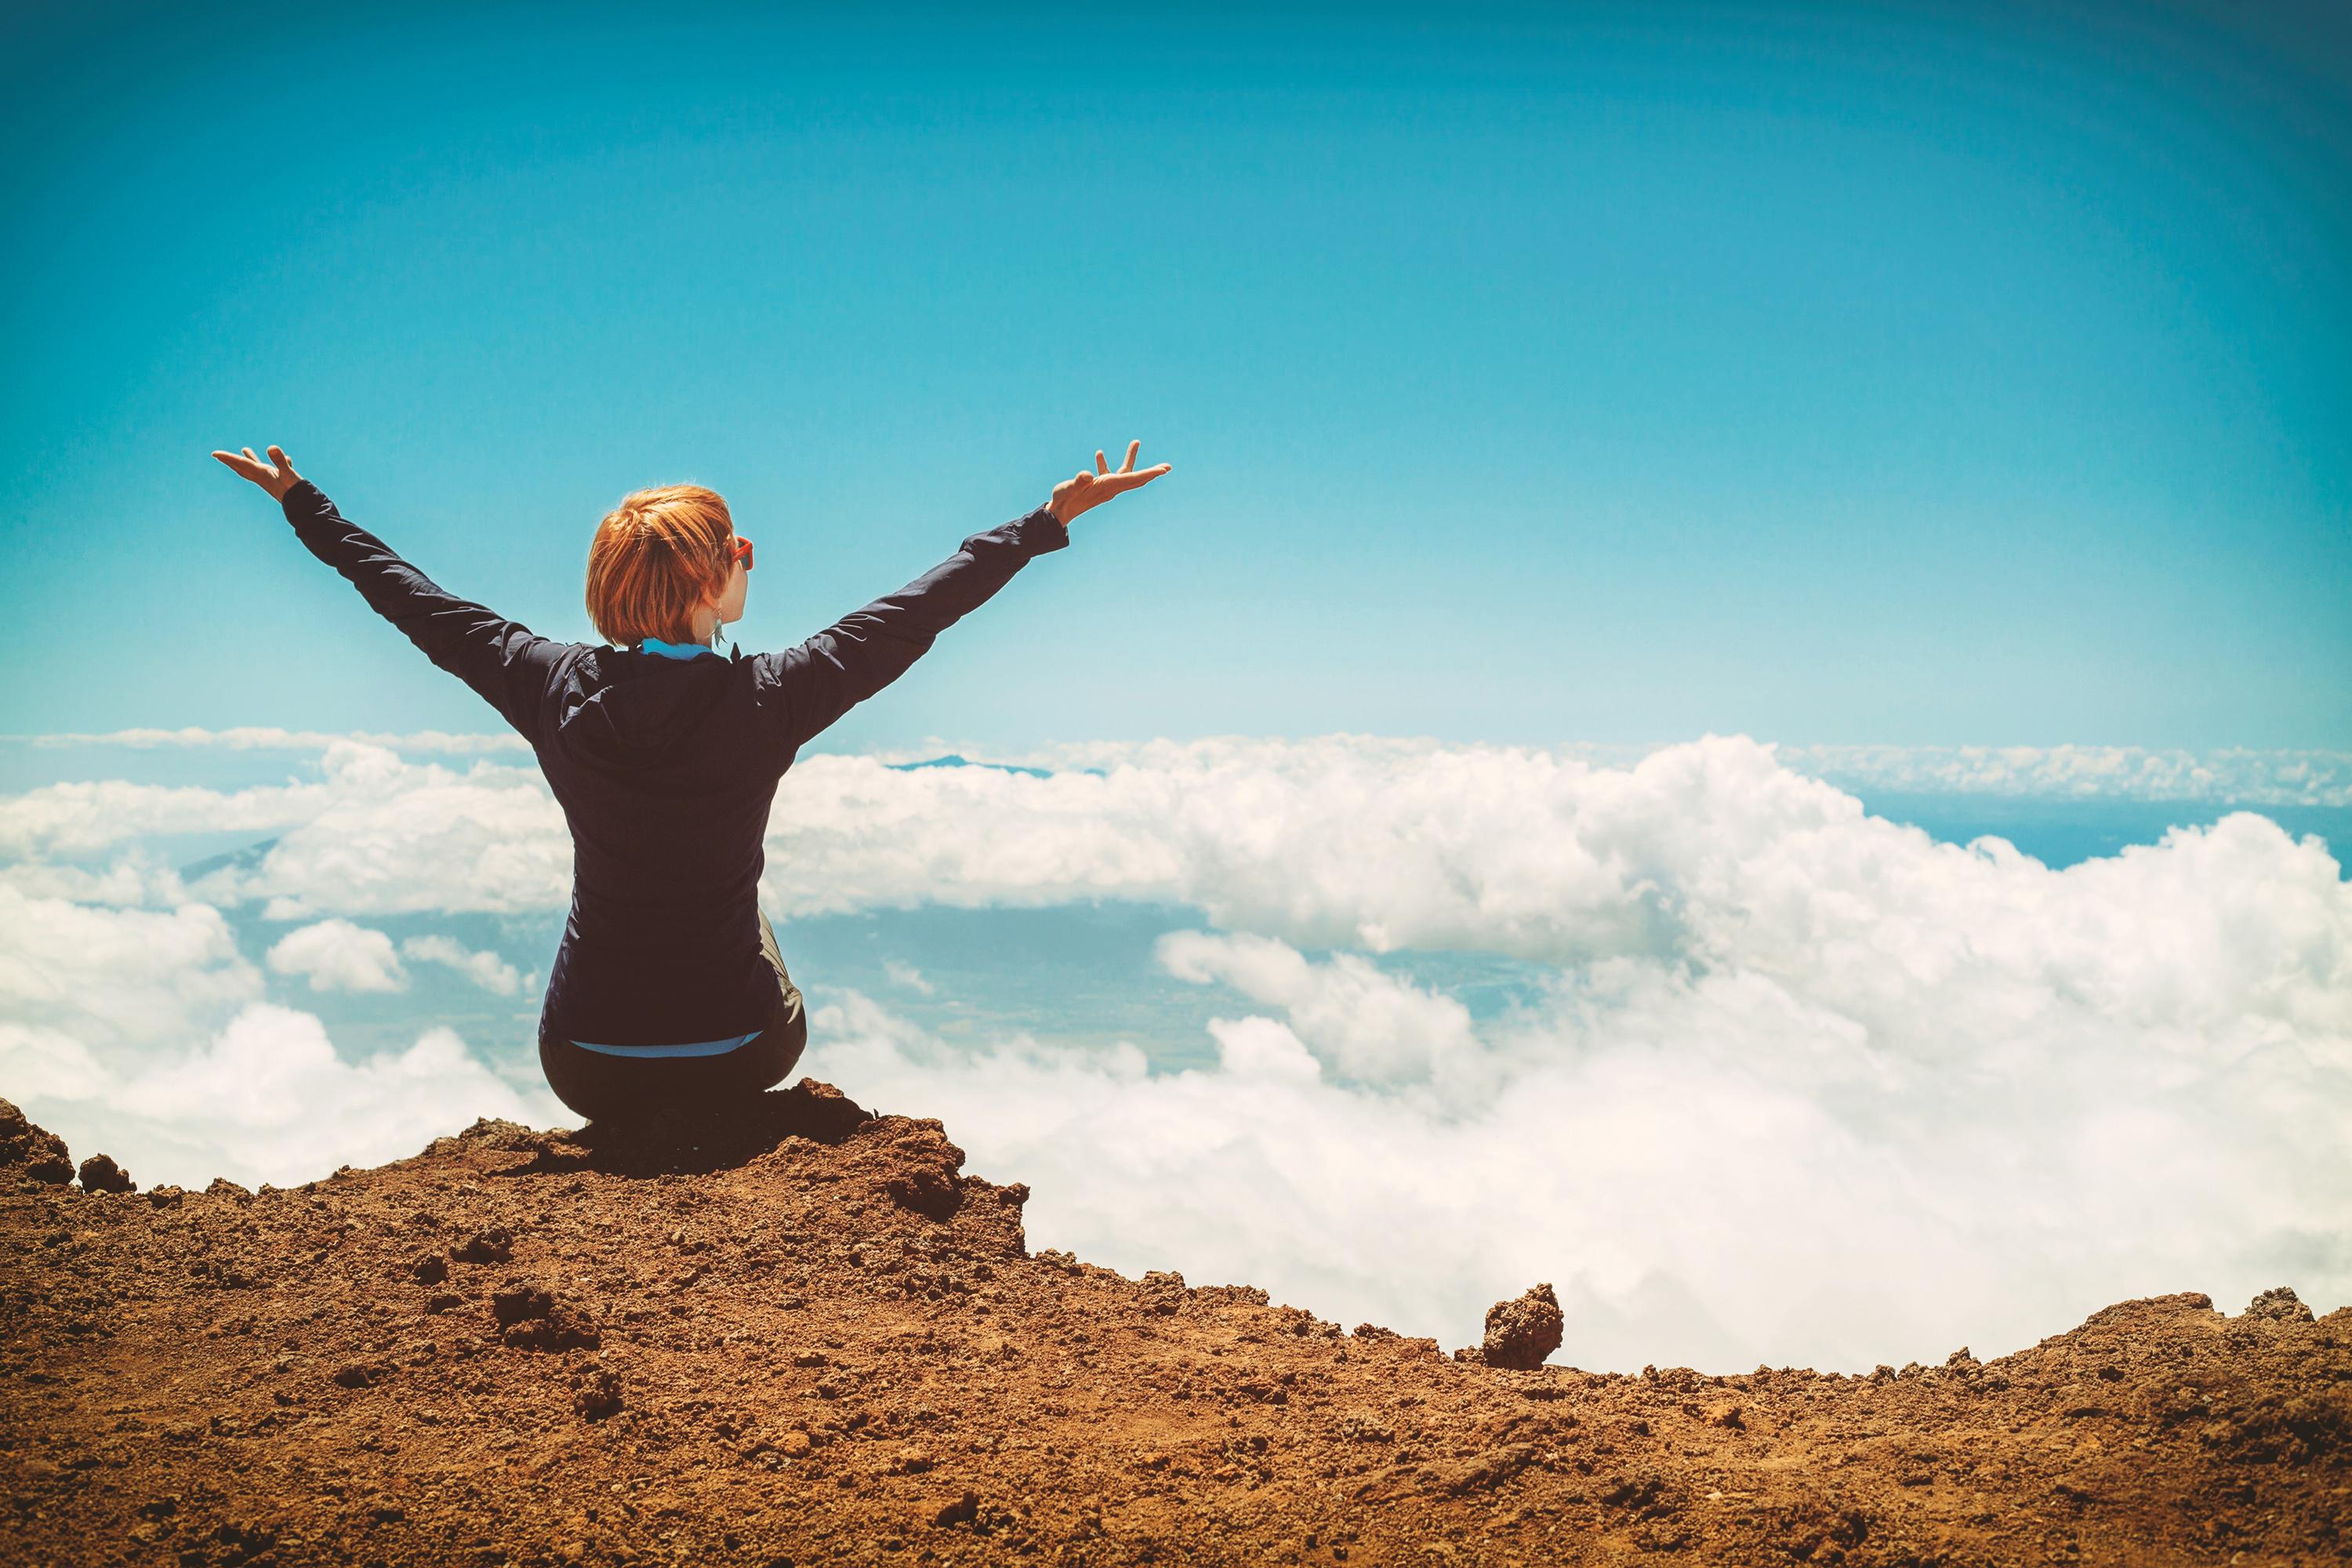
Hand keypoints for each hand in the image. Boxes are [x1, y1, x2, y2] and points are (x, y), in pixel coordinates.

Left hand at [209, 443, 305, 500]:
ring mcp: (272, 481)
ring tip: (245, 450)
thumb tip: (271, 447)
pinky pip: (273, 470)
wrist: (304, 508)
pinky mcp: (281, 483)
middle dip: (231, 461)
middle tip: (218, 456)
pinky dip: (274, 462)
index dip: (227, 457)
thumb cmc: (295, 492)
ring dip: (249, 460)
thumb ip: (279, 461)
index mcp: (262, 474)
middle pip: (243, 468)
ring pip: (256, 469)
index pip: (241, 463)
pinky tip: (285, 458)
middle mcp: (264, 478)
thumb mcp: (288, 474)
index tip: (214, 454)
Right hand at [1049, 439, 1171, 525]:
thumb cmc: (1064, 499)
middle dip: (1152, 472)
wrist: (1059, 512)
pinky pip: (1110, 473)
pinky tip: (1099, 454)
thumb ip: (1079, 481)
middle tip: (1167, 467)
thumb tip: (1087, 475)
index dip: (1149, 473)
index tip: (1163, 470)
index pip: (1132, 478)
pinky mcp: (1099, 487)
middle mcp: (1110, 488)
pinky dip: (1107, 464)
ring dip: (1130, 458)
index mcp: (1107, 486)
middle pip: (1136, 479)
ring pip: (1124, 473)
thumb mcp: (1069, 488)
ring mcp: (1106, 488)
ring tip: (1136, 442)